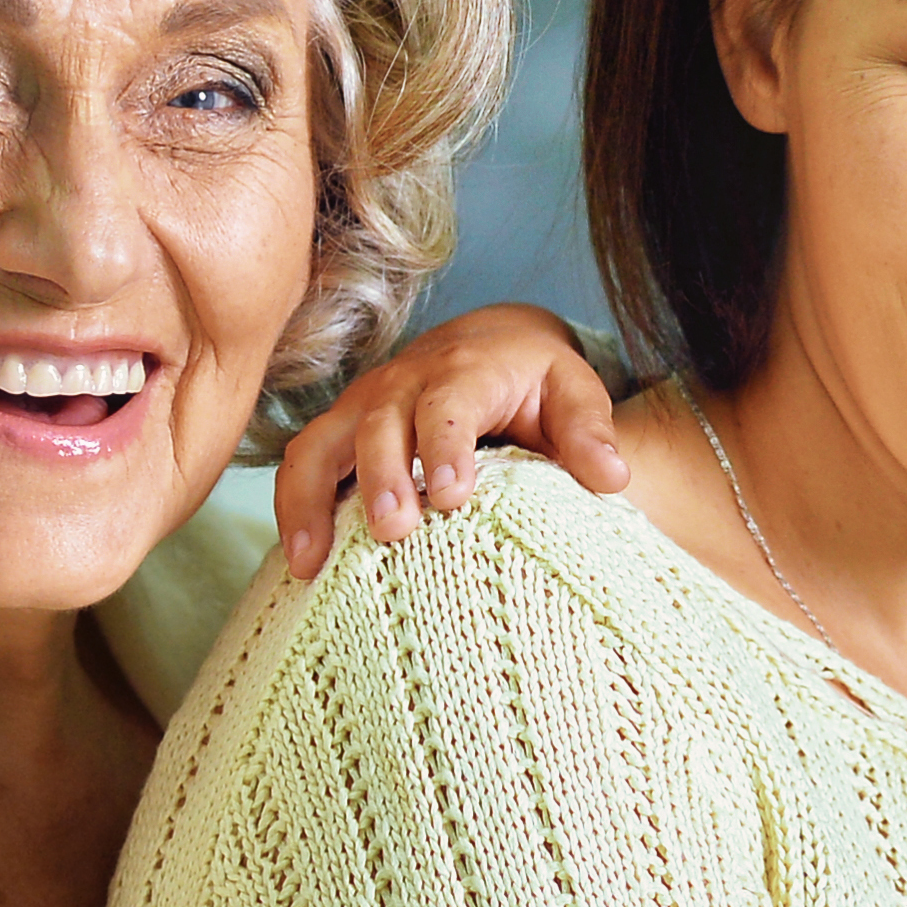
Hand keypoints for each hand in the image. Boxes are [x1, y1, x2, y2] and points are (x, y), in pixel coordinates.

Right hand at [268, 302, 629, 574]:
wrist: (484, 341)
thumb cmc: (533, 379)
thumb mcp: (573, 391)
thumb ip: (591, 433)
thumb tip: (613, 478)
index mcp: (465, 371)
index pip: (450, 403)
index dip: (446, 445)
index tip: (452, 496)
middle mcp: (402, 382)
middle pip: (379, 425)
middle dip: (381, 477)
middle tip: (392, 533)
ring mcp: (361, 407)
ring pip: (320, 444)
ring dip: (310, 499)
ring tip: (311, 562)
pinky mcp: (339, 432)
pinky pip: (302, 465)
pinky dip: (292, 508)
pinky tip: (300, 565)